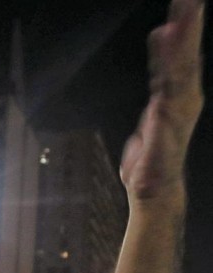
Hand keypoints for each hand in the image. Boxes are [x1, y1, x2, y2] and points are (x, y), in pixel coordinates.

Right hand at [120, 0, 203, 204]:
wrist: (157, 188)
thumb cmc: (153, 177)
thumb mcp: (153, 161)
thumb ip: (157, 135)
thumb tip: (161, 110)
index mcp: (180, 107)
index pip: (182, 67)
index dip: (182, 42)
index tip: (185, 17)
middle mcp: (184, 98)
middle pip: (185, 56)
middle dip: (187, 26)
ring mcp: (177, 99)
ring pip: (180, 59)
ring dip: (181, 32)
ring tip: (183, 5)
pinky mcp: (166, 102)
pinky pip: (167, 70)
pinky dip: (165, 51)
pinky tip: (163, 34)